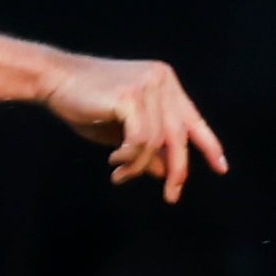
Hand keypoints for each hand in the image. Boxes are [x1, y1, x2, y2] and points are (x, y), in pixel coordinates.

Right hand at [42, 55, 228, 203]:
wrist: (54, 80)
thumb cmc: (85, 104)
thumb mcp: (121, 131)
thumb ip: (147, 147)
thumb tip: (165, 172)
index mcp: (164, 82)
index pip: (192, 119)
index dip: (208, 144)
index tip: (221, 167)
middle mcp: (161, 80)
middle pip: (179, 135)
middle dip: (178, 170)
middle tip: (171, 196)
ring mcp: (147, 86)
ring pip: (157, 142)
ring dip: (137, 166)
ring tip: (119, 173)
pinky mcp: (130, 96)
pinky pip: (140, 140)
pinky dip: (129, 158)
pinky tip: (114, 161)